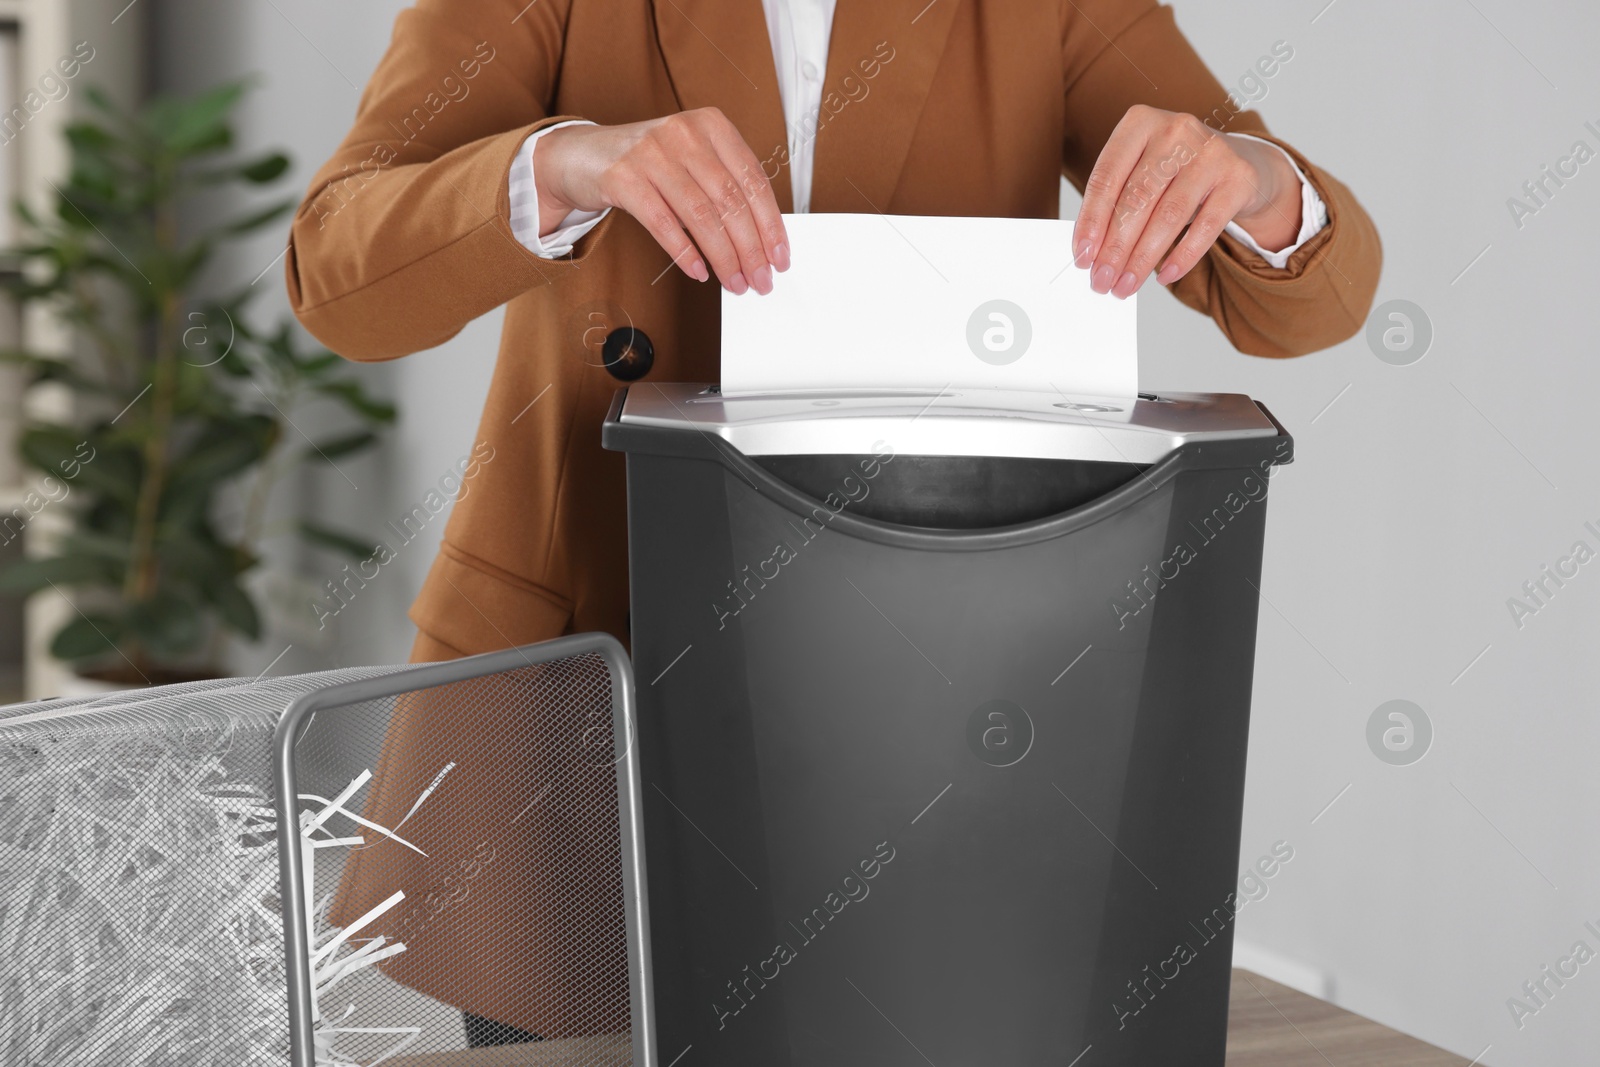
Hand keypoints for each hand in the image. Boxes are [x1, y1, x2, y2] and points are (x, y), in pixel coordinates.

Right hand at [534, 108, 788, 294]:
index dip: (771, 224)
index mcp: (710, 125)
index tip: (779, 257)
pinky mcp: (623, 176)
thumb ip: (723, 187)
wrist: (580, 156)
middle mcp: (683, 133)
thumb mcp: (690, 161)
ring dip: (723, 257)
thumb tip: (760, 240)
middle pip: (730, 200)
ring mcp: (651, 152)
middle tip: (760, 279)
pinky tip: (699, 272)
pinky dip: (685, 253)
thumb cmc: (645, 163)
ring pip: (701, 215)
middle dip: (751, 249)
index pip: (753, 179)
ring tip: (735, 283)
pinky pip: (662, 223)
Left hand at [1072, 105, 1301, 299]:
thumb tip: (1091, 254)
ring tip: (1126, 286)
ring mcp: (1211, 151)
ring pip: (1169, 215)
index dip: (1091, 221)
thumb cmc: (1176, 171)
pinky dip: (1183, 256)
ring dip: (1143, 258)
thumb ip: (1116, 203)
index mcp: (1140, 122)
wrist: (1238, 162)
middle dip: (1115, 248)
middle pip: (1136, 198)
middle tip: (1102, 281)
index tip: (1081, 257)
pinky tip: (1165, 276)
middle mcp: (1176, 130)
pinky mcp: (1239, 177)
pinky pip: (1206, 226)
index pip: (1107, 177)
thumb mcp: (1142, 173)